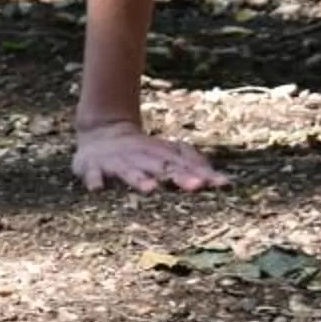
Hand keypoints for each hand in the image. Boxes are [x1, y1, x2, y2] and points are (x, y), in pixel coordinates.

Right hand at [72, 118, 229, 192]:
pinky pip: (92, 174)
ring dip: (140, 179)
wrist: (101, 132)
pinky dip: (94, 180)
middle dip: (179, 177)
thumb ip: (194, 166)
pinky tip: (97, 189)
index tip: (222, 185)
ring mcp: (117, 162)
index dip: (202, 174)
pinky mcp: (92, 166)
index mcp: (160, 156)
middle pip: (162, 167)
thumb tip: (228, 182)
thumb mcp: (167, 155)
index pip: (185, 166)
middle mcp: (141, 158)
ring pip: (130, 171)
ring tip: (151, 189)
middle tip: (197, 187)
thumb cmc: (142, 152)